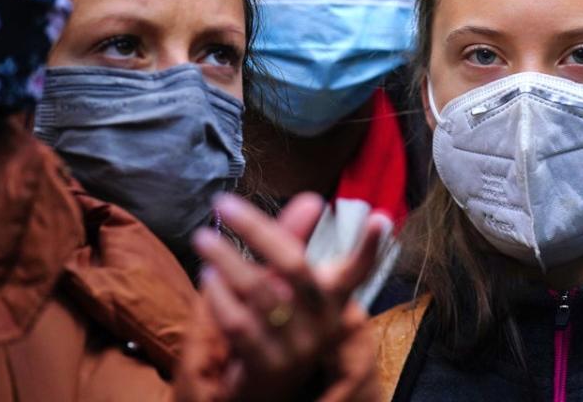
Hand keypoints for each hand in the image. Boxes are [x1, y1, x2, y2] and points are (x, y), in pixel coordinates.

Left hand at [188, 192, 386, 400]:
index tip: (379, 218)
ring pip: (260, 291)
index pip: (358, 271)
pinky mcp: (266, 364)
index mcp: (333, 298)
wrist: (265, 391)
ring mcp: (296, 345)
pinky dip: (219, 296)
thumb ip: (294, 240)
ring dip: (227, 259)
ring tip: (203, 238)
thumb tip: (312, 200)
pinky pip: (238, 323)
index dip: (370, 247)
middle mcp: (322, 321)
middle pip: (294, 265)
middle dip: (257, 230)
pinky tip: (207, 277)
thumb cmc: (278, 324)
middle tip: (224, 203)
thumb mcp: (288, 283)